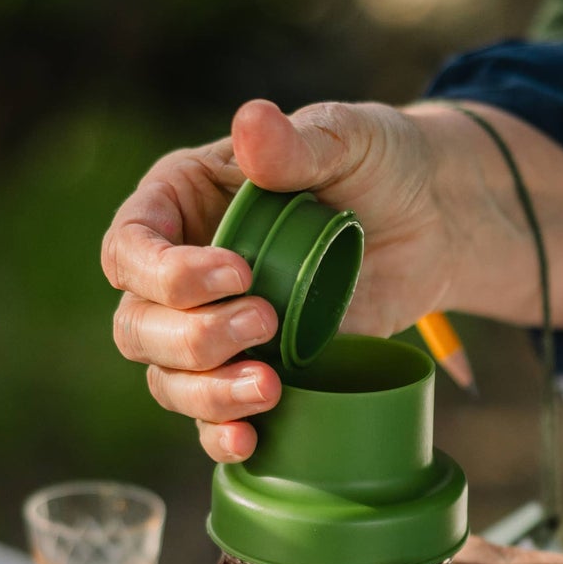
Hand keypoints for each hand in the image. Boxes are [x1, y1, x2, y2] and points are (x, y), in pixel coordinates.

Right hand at [101, 97, 460, 463]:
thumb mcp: (347, 139)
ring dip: (208, 394)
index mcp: (181, 200)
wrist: (432, 223)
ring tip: (271, 387)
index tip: (237, 272)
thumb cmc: (380, 164)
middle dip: (193, 337)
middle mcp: (180, 269)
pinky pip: (209, 417)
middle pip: (138, 324)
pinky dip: (220, 434)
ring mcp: (213, 326)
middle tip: (267, 320)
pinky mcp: (250, 369)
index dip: (166, 271)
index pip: (130, 246)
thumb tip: (250, 123)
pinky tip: (249, 441)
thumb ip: (299, 141)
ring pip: (167, 379)